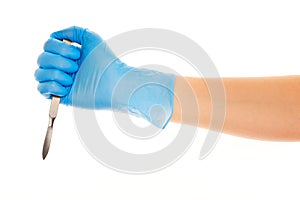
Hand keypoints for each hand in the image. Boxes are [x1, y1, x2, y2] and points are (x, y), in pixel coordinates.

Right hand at [35, 26, 174, 127]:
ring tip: (71, 79)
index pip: (47, 46)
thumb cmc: (105, 61)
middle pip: (41, 59)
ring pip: (39, 74)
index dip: (59, 49)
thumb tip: (54, 35)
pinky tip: (67, 88)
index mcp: (67, 54)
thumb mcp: (90, 37)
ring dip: (54, 74)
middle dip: (58, 62)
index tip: (77, 54)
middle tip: (76, 67)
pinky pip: (41, 89)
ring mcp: (60, 81)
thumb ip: (72, 31)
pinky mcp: (61, 95)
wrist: (112, 82)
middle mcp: (62, 67)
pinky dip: (52, 87)